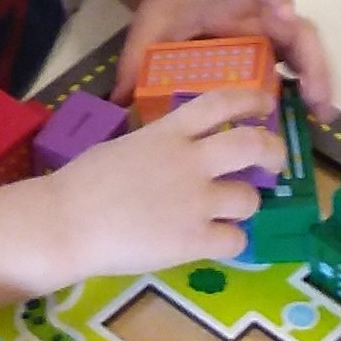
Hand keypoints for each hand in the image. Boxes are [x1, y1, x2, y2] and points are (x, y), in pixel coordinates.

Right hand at [44, 95, 285, 280]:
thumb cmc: (82, 183)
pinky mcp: (194, 240)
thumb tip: (179, 149)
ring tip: (229, 211)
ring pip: (249, 199)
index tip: (266, 102)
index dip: (251, 98)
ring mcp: (196, 202)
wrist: (66, 222)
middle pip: (252, 145)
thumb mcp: (124, 146)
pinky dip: (229, 241)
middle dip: (274, 151)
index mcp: (167, 133)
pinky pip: (235, 240)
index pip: (220, 102)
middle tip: (275, 161)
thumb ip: (158, 144)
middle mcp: (190, 162)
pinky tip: (213, 241)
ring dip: (245, 205)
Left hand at [111, 0, 334, 118]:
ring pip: (304, 47)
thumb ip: (131, 66)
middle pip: (293, 25)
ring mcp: (269, 33)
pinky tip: (317, 116)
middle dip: (309, 55)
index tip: (286, 10)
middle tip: (315, 92)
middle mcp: (254, 18)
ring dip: (319, 77)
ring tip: (323, 113)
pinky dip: (312, 87)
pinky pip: (299, 64)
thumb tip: (116, 104)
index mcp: (221, 7)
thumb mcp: (144, 35)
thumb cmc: (165, 15)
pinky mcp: (273, 49)